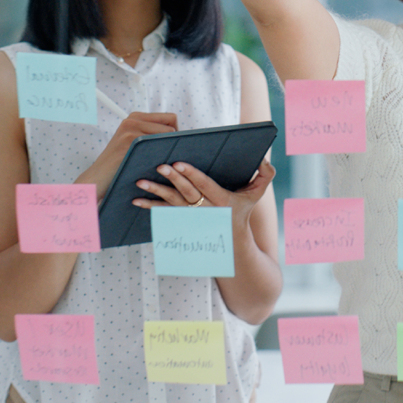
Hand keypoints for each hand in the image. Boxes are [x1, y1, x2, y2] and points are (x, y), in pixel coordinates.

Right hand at [76, 112, 177, 200]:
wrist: (96, 179)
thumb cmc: (120, 164)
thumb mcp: (134, 143)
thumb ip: (151, 133)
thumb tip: (182, 134)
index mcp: (136, 117)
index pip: (170, 118)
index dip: (176, 133)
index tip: (171, 147)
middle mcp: (133, 120)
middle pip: (172, 125)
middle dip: (174, 141)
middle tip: (169, 157)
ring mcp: (130, 130)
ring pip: (167, 135)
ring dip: (169, 149)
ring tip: (163, 162)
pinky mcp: (129, 142)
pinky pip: (158, 145)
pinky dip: (162, 156)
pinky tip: (157, 166)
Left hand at [132, 159, 276, 227]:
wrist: (231, 243)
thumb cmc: (243, 211)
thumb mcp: (258, 194)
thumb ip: (266, 175)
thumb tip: (263, 160)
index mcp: (222, 201)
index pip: (205, 186)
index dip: (192, 175)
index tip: (179, 163)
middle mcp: (205, 211)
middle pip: (186, 193)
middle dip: (172, 179)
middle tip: (160, 166)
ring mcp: (192, 218)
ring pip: (171, 204)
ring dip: (155, 193)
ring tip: (140, 182)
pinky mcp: (182, 222)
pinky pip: (164, 214)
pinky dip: (150, 208)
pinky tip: (136, 201)